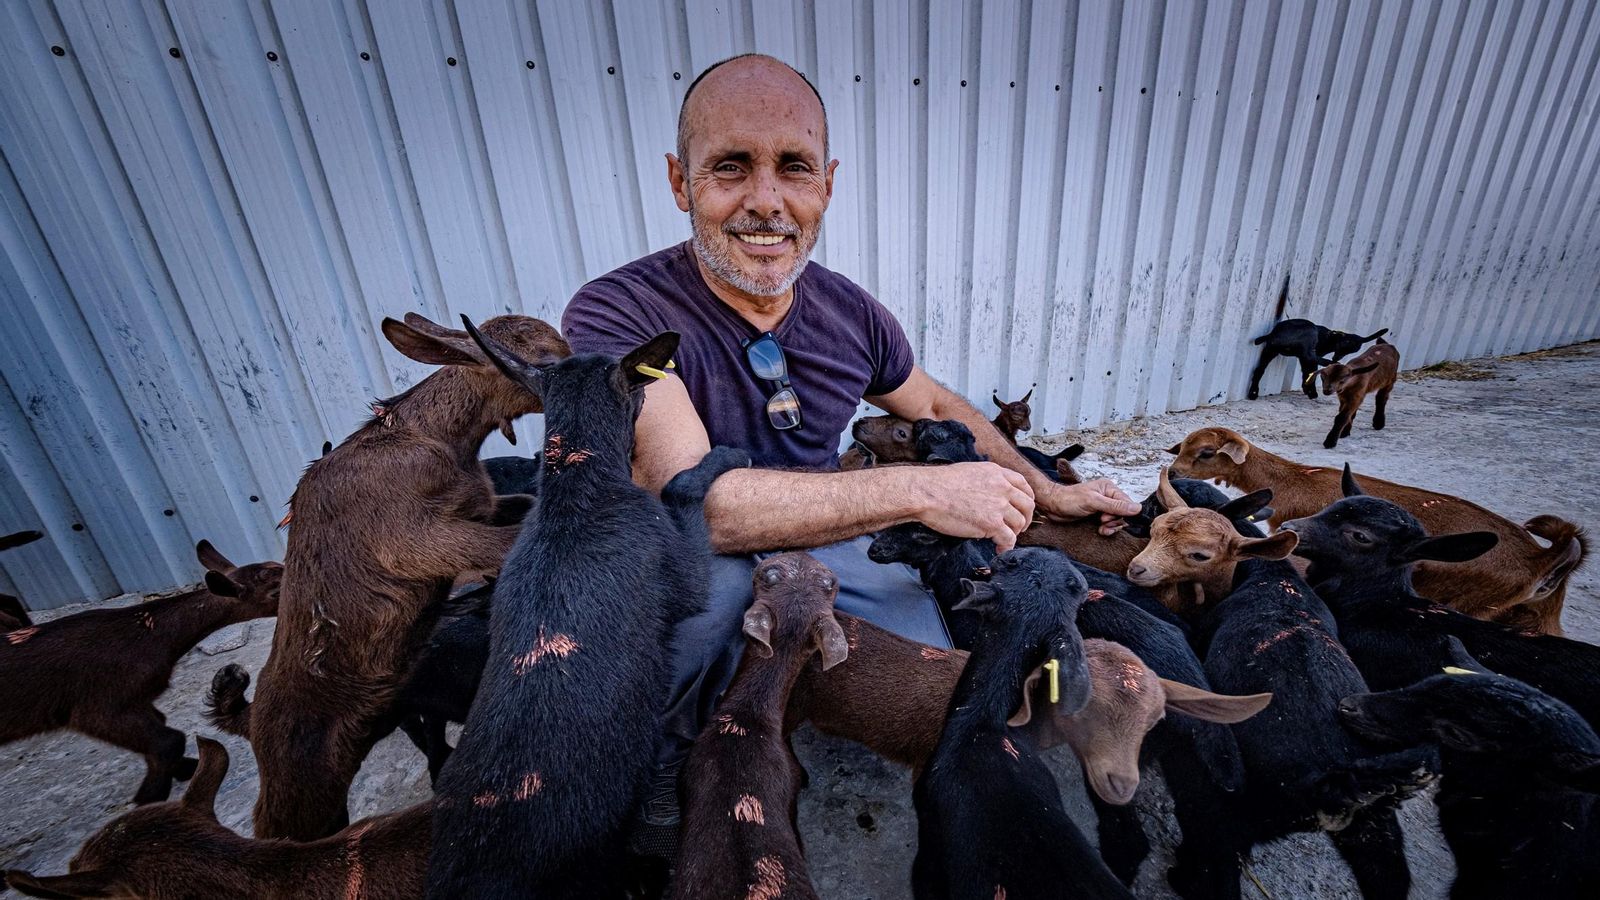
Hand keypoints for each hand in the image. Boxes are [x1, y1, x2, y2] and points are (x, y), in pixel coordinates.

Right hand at [908, 462, 1035, 552]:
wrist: (927, 494)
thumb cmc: (938, 484)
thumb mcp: (969, 471)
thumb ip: (985, 479)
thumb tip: (987, 491)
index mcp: (996, 473)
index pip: (1023, 484)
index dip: (1026, 498)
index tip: (1023, 508)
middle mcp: (1002, 487)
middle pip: (1027, 505)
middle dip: (1025, 518)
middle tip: (1019, 527)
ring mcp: (998, 506)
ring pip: (1019, 523)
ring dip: (1014, 534)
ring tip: (1003, 540)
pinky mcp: (992, 524)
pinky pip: (1009, 539)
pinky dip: (1006, 547)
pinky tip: (999, 549)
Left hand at [1036, 479, 1141, 534]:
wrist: (1053, 505)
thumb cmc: (1069, 499)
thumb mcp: (1093, 501)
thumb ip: (1115, 505)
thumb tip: (1136, 508)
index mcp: (1109, 488)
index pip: (1127, 503)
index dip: (1122, 513)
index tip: (1109, 517)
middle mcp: (1108, 496)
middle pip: (1123, 513)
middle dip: (1115, 521)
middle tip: (1103, 521)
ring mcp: (1103, 506)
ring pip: (1117, 520)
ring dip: (1111, 526)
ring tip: (1102, 527)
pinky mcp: (1097, 515)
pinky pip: (1109, 524)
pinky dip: (1107, 529)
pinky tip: (1101, 530)